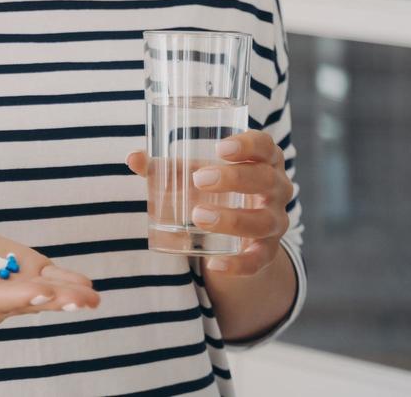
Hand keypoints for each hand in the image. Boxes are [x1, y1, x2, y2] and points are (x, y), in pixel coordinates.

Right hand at [0, 218, 100, 324]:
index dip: (19, 295)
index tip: (42, 291)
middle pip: (26, 303)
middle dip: (55, 300)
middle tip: (81, 300)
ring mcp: (13, 292)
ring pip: (43, 295)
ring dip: (68, 296)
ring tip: (91, 297)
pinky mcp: (26, 277)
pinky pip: (49, 282)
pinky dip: (67, 283)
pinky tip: (87, 286)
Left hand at [124, 129, 292, 276]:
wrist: (238, 227)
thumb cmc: (214, 186)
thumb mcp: (194, 172)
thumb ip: (165, 166)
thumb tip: (133, 159)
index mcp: (263, 160)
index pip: (265, 146)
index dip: (248, 145)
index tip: (220, 148)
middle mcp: (277, 188)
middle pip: (265, 180)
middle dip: (234, 178)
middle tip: (200, 180)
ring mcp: (275, 221)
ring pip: (264, 221)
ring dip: (233, 219)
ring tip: (198, 216)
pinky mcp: (268, 250)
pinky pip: (259, 260)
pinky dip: (238, 265)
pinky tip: (213, 264)